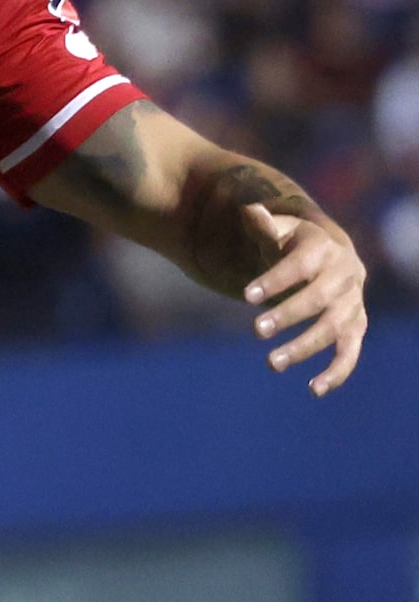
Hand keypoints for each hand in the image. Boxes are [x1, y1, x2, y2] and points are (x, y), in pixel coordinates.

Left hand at [245, 204, 367, 396]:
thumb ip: (264, 224)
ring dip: (304, 348)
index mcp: (325, 247)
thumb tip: (252, 213)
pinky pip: (351, 353)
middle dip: (288, 315)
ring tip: (271, 363)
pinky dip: (336, 373)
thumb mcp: (278, 228)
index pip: (300, 265)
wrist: (326, 254)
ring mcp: (354, 303)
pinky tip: (313, 389)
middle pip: (319, 299)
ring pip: (334, 330)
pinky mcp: (356, 327)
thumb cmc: (292, 241)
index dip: (275, 281)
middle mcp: (346, 275)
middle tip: (255, 330)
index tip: (245, 296)